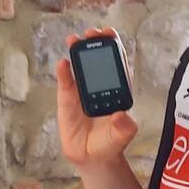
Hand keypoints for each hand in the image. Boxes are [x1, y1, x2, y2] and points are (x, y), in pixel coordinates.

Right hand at [56, 26, 137, 170]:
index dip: (115, 48)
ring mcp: (83, 92)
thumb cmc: (111, 142)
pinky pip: (66, 84)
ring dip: (78, 53)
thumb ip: (125, 126)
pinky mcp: (68, 101)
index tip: (111, 34)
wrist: (92, 157)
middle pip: (99, 61)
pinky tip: (63, 63)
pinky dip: (64, 73)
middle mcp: (100, 87)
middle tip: (92, 32)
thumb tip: (120, 115)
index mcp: (117, 90)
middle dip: (96, 45)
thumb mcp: (123, 135)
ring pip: (81, 68)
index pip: (117, 64)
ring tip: (74, 39)